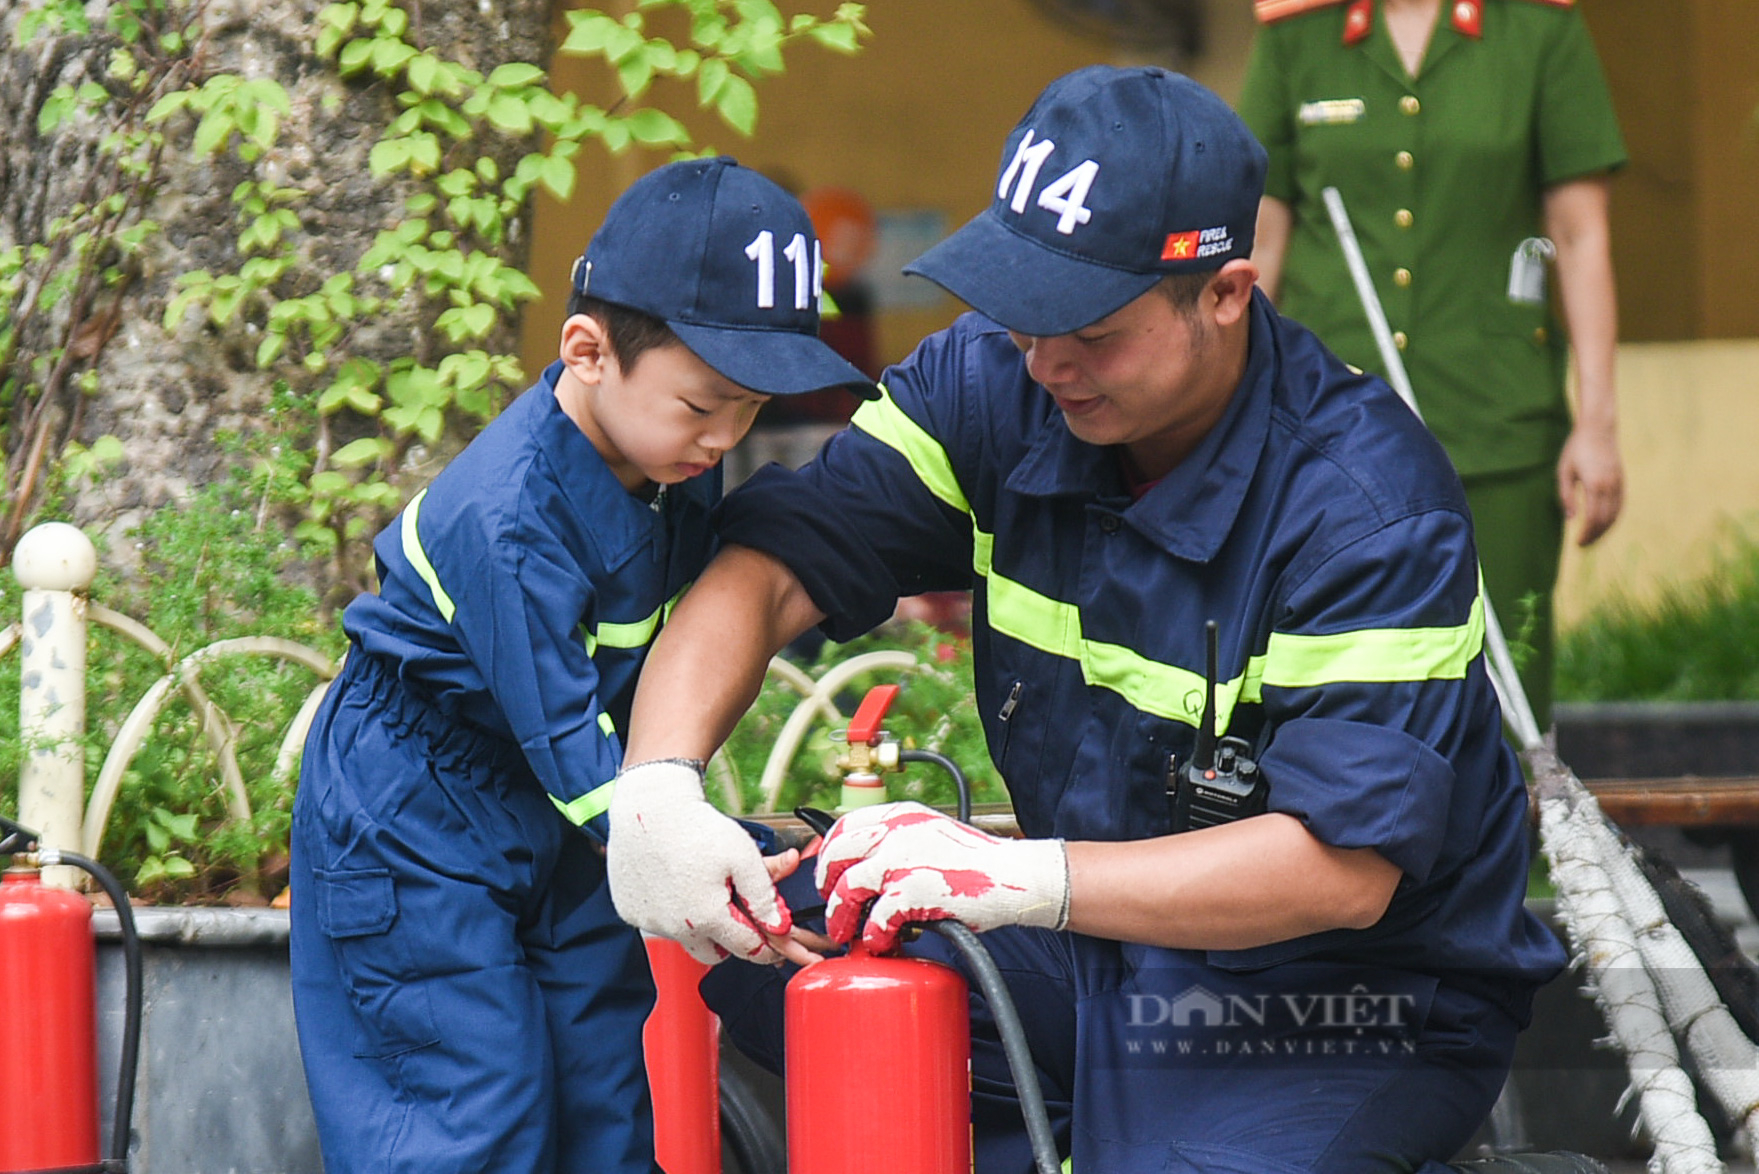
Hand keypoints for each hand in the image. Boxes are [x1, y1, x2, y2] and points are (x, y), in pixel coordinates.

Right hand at [607, 760, 792, 964]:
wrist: (650, 807)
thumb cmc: (697, 828)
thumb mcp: (744, 857)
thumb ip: (764, 897)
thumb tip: (778, 926)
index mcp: (707, 918)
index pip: (747, 948)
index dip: (766, 946)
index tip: (774, 939)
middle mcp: (676, 928)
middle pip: (713, 954)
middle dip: (729, 940)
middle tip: (736, 915)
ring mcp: (650, 921)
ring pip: (684, 937)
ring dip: (697, 923)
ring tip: (702, 887)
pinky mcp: (630, 911)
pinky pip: (657, 922)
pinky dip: (669, 911)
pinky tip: (675, 882)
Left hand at [815, 801, 1068, 952]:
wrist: (1015, 876)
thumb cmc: (975, 862)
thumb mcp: (930, 833)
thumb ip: (898, 841)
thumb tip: (863, 866)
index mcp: (900, 815)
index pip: (844, 826)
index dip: (828, 852)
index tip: (827, 873)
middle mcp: (896, 831)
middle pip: (836, 854)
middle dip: (826, 884)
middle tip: (832, 906)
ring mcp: (902, 860)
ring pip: (847, 889)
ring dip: (841, 917)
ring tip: (847, 933)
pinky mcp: (913, 891)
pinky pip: (876, 919)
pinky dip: (875, 936)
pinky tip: (884, 942)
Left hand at [1556, 423, 1622, 546]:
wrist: (1598, 429)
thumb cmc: (1576, 449)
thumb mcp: (1564, 472)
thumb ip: (1566, 496)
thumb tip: (1571, 519)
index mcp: (1595, 485)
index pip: (1593, 518)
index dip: (1587, 534)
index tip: (1578, 543)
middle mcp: (1610, 486)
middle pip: (1606, 520)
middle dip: (1595, 536)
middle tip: (1583, 546)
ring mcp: (1619, 484)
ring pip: (1616, 515)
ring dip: (1605, 530)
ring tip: (1593, 539)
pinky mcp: (1622, 481)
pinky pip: (1620, 505)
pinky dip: (1614, 519)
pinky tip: (1605, 525)